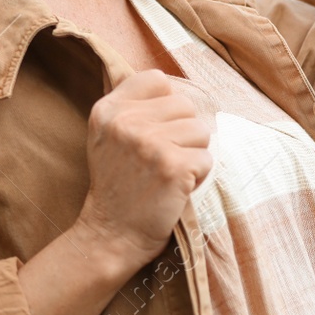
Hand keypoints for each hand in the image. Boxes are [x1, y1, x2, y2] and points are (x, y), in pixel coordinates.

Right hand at [74, 69, 212, 270]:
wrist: (111, 235)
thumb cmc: (117, 185)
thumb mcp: (106, 136)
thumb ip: (131, 107)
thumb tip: (174, 88)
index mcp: (108, 109)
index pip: (157, 80)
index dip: (165, 104)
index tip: (156, 130)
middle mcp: (125, 122)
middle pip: (185, 105)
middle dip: (183, 133)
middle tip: (161, 160)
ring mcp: (149, 143)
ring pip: (201, 130)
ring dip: (193, 154)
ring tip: (169, 173)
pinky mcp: (173, 167)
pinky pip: (208, 159)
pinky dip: (199, 176)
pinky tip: (176, 188)